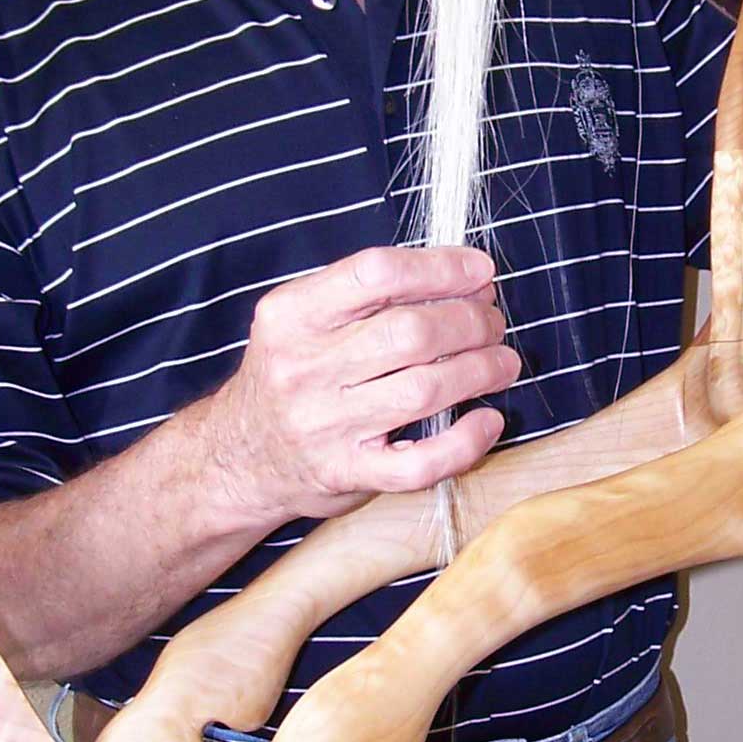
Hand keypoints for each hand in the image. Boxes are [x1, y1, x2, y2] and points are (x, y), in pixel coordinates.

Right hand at [199, 245, 520, 522]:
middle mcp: (303, 368)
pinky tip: (488, 420)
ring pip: (423, 390)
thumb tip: (464, 276)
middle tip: (493, 322)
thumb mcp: (302, 319)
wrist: (239, 455)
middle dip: (470, 321)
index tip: (480, 271)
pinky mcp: (347, 474)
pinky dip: (467, 441)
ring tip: (503, 361)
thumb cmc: (289, 375)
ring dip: (480, 370)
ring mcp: (324, 425)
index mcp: (291, 315)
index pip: (376, 274)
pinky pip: (421, 462)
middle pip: (410, 332)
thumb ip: (367, 295)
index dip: (440, 268)